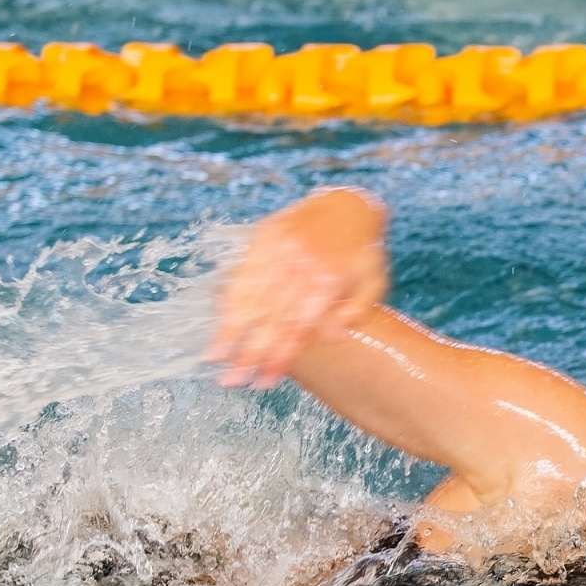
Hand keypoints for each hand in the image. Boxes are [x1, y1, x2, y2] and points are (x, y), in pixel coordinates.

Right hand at [205, 186, 389, 388]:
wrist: (348, 203)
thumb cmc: (363, 251)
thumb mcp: (372, 281)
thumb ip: (354, 310)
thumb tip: (329, 336)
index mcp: (327, 280)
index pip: (298, 327)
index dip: (279, 356)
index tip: (264, 381)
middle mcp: (300, 266)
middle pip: (270, 318)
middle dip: (249, 352)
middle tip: (231, 381)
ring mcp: (279, 250)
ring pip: (251, 296)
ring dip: (230, 329)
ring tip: (213, 357)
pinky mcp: (264, 238)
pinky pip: (244, 272)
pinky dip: (229, 297)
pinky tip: (218, 319)